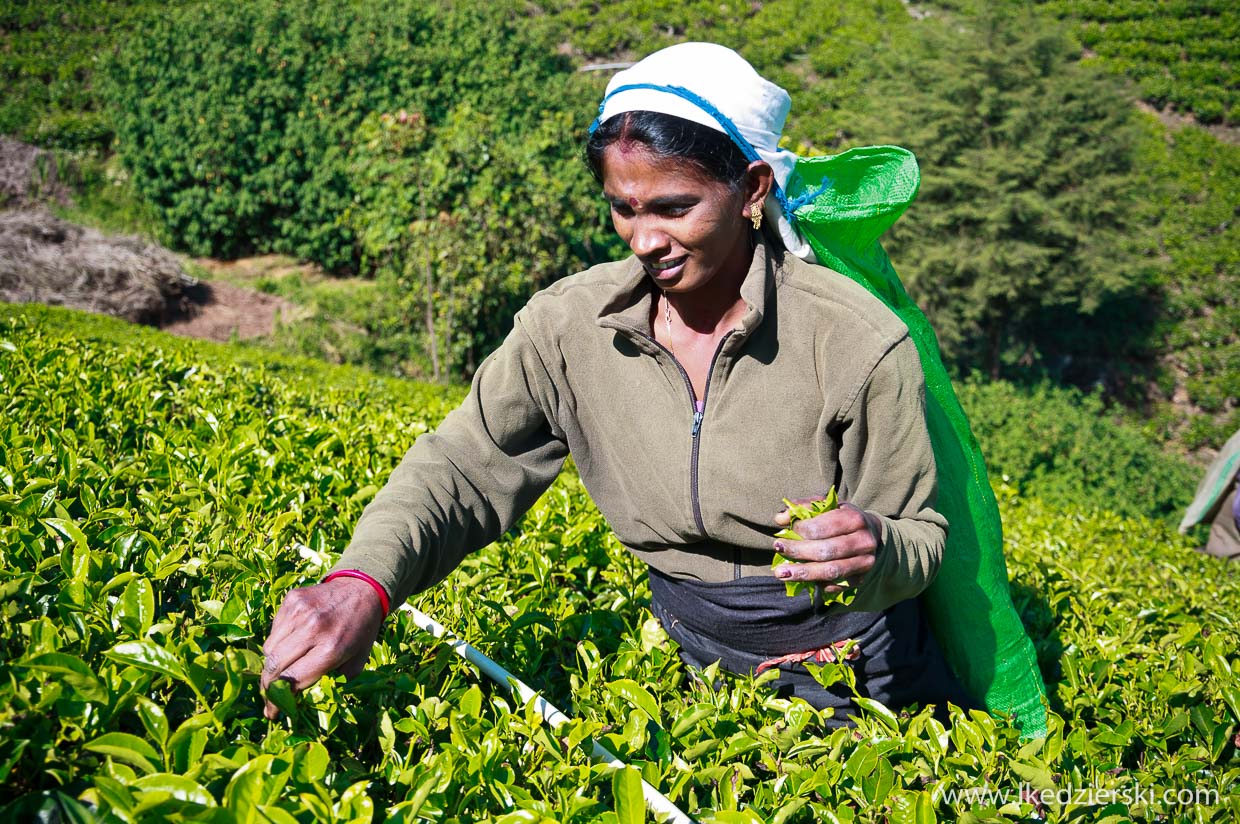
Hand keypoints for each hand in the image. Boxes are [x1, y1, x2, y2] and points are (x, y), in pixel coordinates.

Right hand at [260, 576, 384, 719]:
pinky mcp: (291, 600)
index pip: (293, 681)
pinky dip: (278, 641)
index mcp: (332, 648)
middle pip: (274, 666)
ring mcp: (299, 612)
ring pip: (269, 649)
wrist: (362, 589)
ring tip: (286, 665)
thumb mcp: (356, 661)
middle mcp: (313, 629)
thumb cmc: (361, 630)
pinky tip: (293, 640)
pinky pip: (273, 630)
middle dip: (268, 687)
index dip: (279, 701)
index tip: (273, 713)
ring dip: (273, 663)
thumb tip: (301, 699)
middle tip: (269, 696)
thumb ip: (332, 682)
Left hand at [772, 498, 881, 591]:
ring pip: (831, 571)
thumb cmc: (842, 518)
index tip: (786, 531)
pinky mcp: (861, 579)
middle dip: (798, 551)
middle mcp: (864, 541)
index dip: (800, 530)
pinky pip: (836, 586)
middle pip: (826, 551)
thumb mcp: (826, 506)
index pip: (823, 527)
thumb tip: (780, 518)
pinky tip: (802, 580)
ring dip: (803, 573)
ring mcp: (865, 562)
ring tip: (781, 573)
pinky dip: (817, 584)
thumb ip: (802, 508)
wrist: (872, 534)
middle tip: (777, 550)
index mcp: (854, 519)